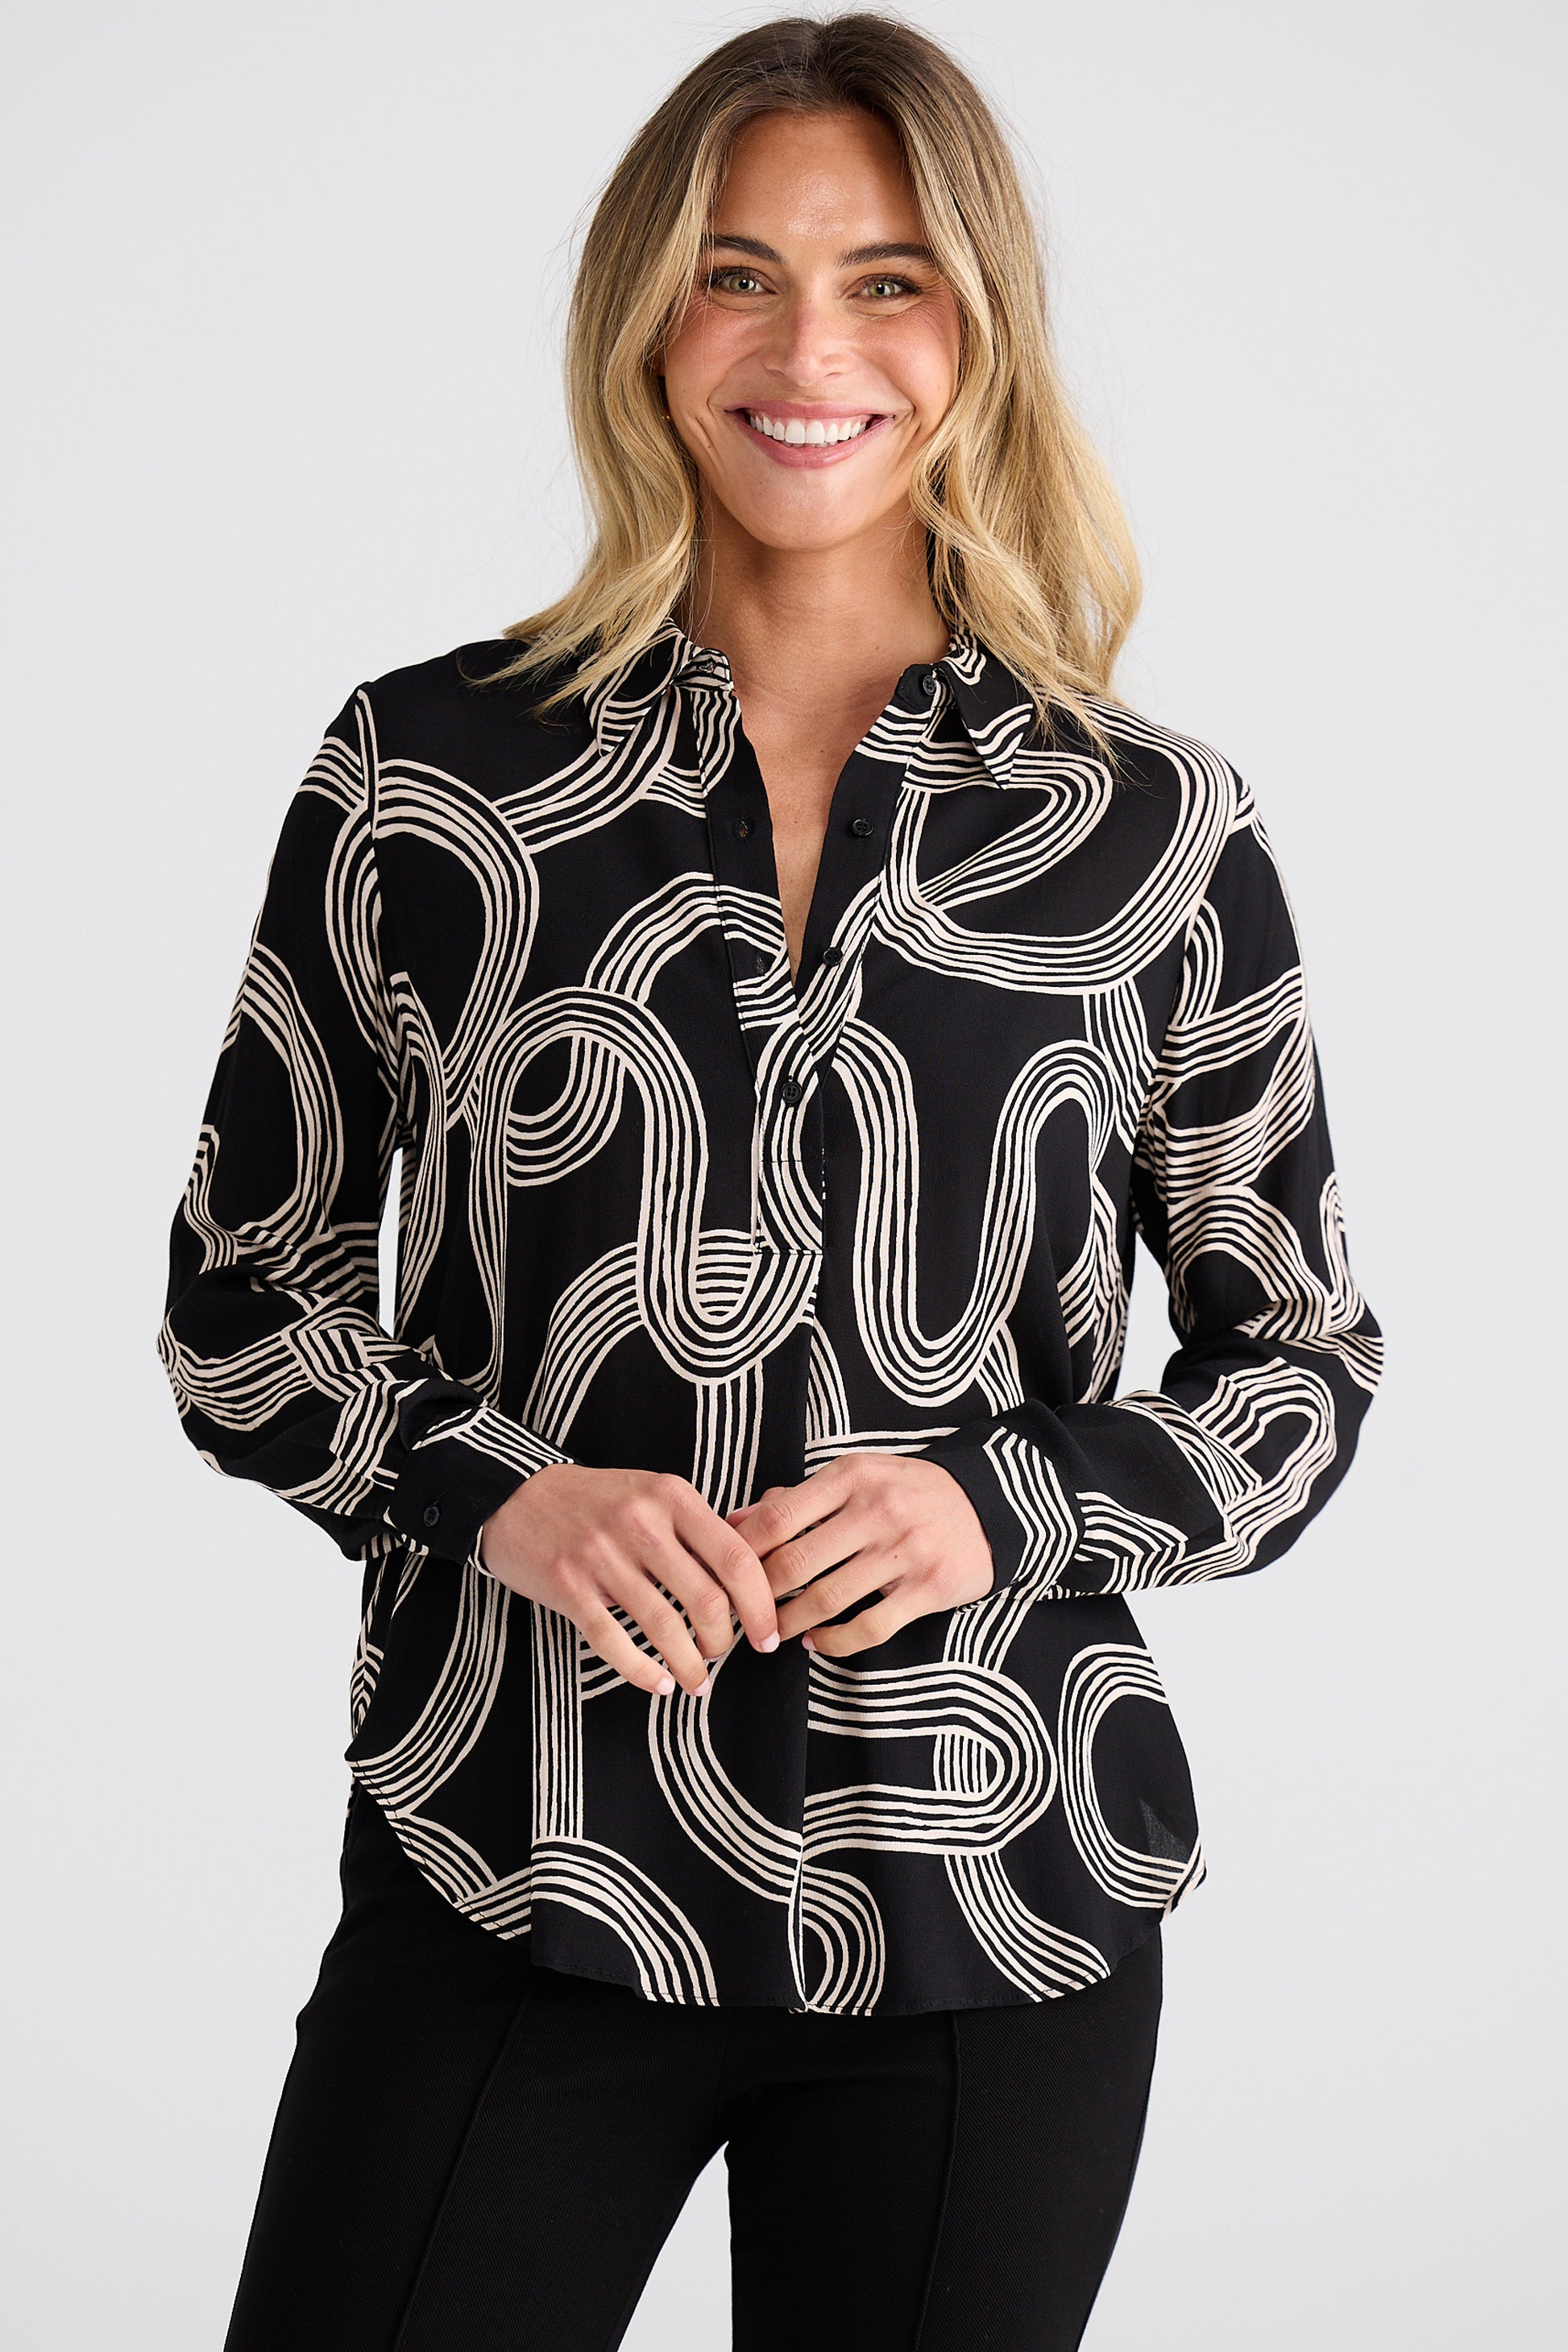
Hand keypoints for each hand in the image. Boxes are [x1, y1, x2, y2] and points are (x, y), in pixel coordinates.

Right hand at [478, 1464, 779, 1697]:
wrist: (516, 1496)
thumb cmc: (597, 1501)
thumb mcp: (653, 1494)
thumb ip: (699, 1526)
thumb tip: (756, 1571)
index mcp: (671, 1497)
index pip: (737, 1557)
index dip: (761, 1604)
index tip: (768, 1634)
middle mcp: (640, 1523)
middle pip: (707, 1599)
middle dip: (723, 1640)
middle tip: (721, 1654)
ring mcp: (602, 1556)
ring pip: (664, 1627)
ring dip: (688, 1665)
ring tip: (695, 1681)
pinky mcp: (569, 1586)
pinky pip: (614, 1642)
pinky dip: (642, 1672)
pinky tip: (657, 1683)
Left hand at [726, 1454, 993, 1657]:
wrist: (986, 1504)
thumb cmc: (906, 1492)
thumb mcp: (855, 1478)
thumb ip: (795, 1500)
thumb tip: (731, 1521)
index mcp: (852, 1476)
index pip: (778, 1518)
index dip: (742, 1553)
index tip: (724, 1575)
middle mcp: (877, 1510)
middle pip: (794, 1562)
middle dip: (758, 1596)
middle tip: (740, 1615)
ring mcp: (905, 1550)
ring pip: (826, 1599)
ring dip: (788, 1623)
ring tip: (772, 1633)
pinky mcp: (928, 1588)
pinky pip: (868, 1628)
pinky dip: (833, 1642)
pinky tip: (816, 1642)